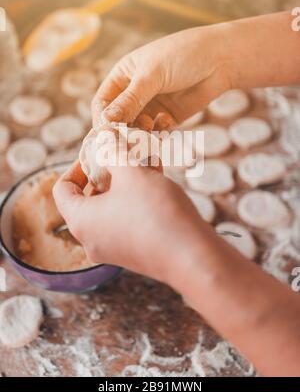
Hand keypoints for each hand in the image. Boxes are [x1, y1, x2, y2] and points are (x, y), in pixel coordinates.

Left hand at [52, 161, 210, 283]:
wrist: (192, 256)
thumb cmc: (155, 212)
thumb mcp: (131, 173)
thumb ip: (113, 151)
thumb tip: (103, 135)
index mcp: (80, 221)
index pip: (62, 189)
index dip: (77, 165)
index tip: (99, 152)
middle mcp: (92, 239)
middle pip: (90, 197)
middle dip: (109, 170)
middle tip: (126, 153)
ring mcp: (114, 248)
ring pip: (114, 206)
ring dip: (128, 181)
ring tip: (147, 160)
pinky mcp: (135, 251)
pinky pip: (129, 218)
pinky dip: (138, 198)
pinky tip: (159, 177)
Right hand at [92, 25, 230, 126]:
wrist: (221, 59)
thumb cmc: (183, 55)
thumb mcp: (152, 75)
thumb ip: (130, 100)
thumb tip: (105, 120)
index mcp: (123, 76)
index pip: (103, 103)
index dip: (103, 119)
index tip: (108, 134)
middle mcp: (134, 93)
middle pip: (118, 120)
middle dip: (123, 131)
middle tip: (130, 140)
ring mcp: (151, 106)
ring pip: (136, 130)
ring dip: (141, 134)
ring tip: (150, 131)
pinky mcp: (168, 118)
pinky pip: (155, 133)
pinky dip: (158, 133)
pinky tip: (166, 123)